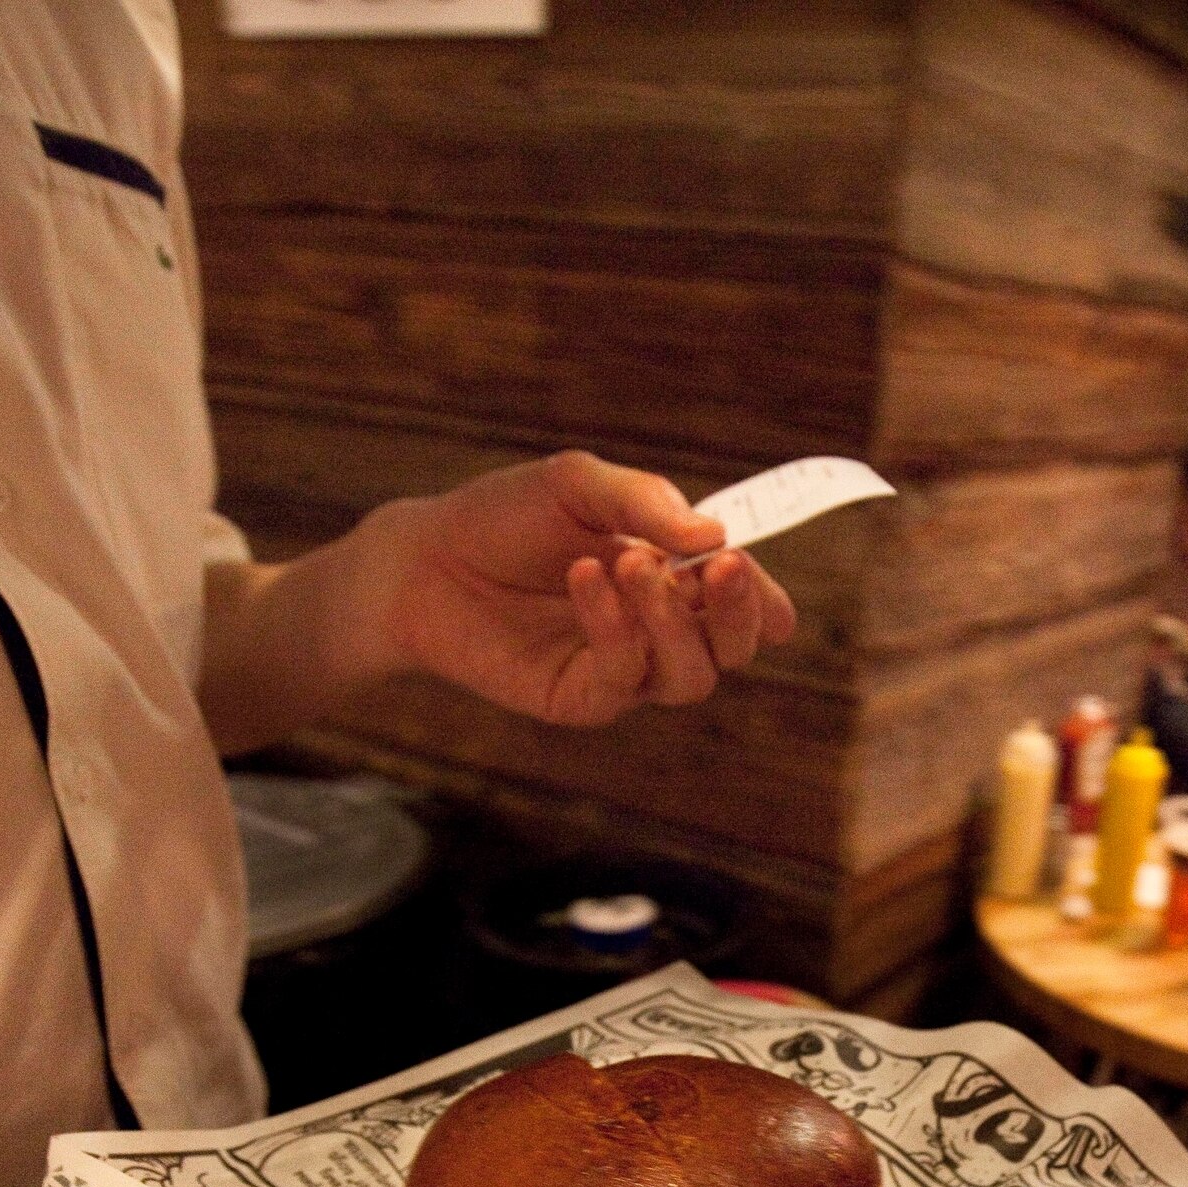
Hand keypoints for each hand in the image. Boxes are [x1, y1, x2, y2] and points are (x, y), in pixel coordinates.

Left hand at [337, 451, 794, 728]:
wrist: (425, 559)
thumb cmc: (506, 516)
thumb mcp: (578, 485)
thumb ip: (645, 501)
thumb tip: (715, 532)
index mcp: (672, 577)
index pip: (741, 600)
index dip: (762, 595)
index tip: (749, 565)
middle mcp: (657, 632)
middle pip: (731, 650)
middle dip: (737, 613)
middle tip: (720, 567)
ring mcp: (623, 670)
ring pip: (690, 676)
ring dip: (674, 620)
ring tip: (630, 562)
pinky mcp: (581, 699)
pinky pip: (624, 678)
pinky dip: (615, 626)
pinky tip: (586, 577)